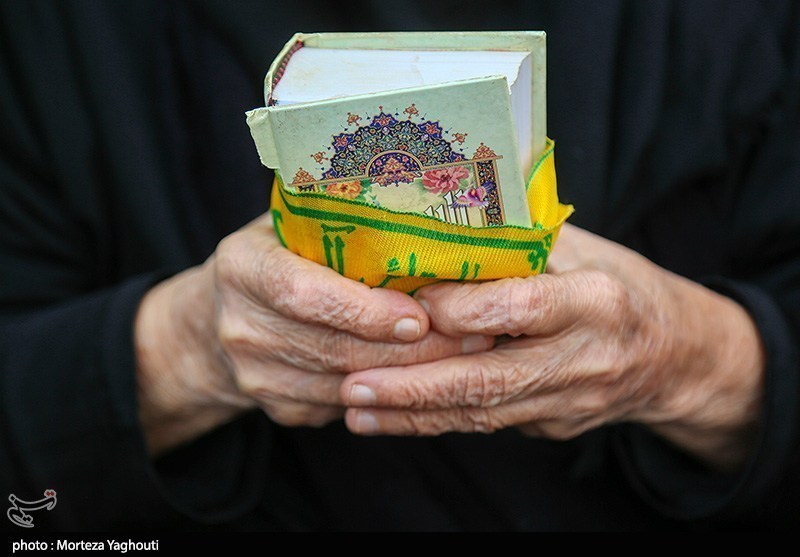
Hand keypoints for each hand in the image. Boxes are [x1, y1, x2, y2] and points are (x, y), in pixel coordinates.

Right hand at [135, 214, 490, 454]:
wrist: (217, 319)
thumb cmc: (278, 256)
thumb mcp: (292, 225)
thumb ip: (338, 221)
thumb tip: (430, 208)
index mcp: (243, 266)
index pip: (302, 293)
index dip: (363, 310)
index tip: (419, 316)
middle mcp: (240, 325)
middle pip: (334, 347)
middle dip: (410, 348)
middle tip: (472, 336)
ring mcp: (254, 374)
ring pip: (346, 384)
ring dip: (410, 375)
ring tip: (466, 355)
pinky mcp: (277, 407)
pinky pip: (343, 407)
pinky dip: (389, 394)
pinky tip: (428, 376)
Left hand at [341, 224, 763, 470]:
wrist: (678, 356)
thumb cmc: (620, 286)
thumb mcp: (585, 249)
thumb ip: (521, 240)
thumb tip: (439, 221)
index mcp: (595, 299)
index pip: (523, 306)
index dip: (464, 309)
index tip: (411, 304)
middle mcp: (584, 357)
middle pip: (492, 379)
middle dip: (417, 388)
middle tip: (355, 386)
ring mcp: (569, 401)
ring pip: (483, 413)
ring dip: (413, 416)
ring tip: (356, 411)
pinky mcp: (553, 425)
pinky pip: (488, 422)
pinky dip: (435, 421)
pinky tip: (389, 418)